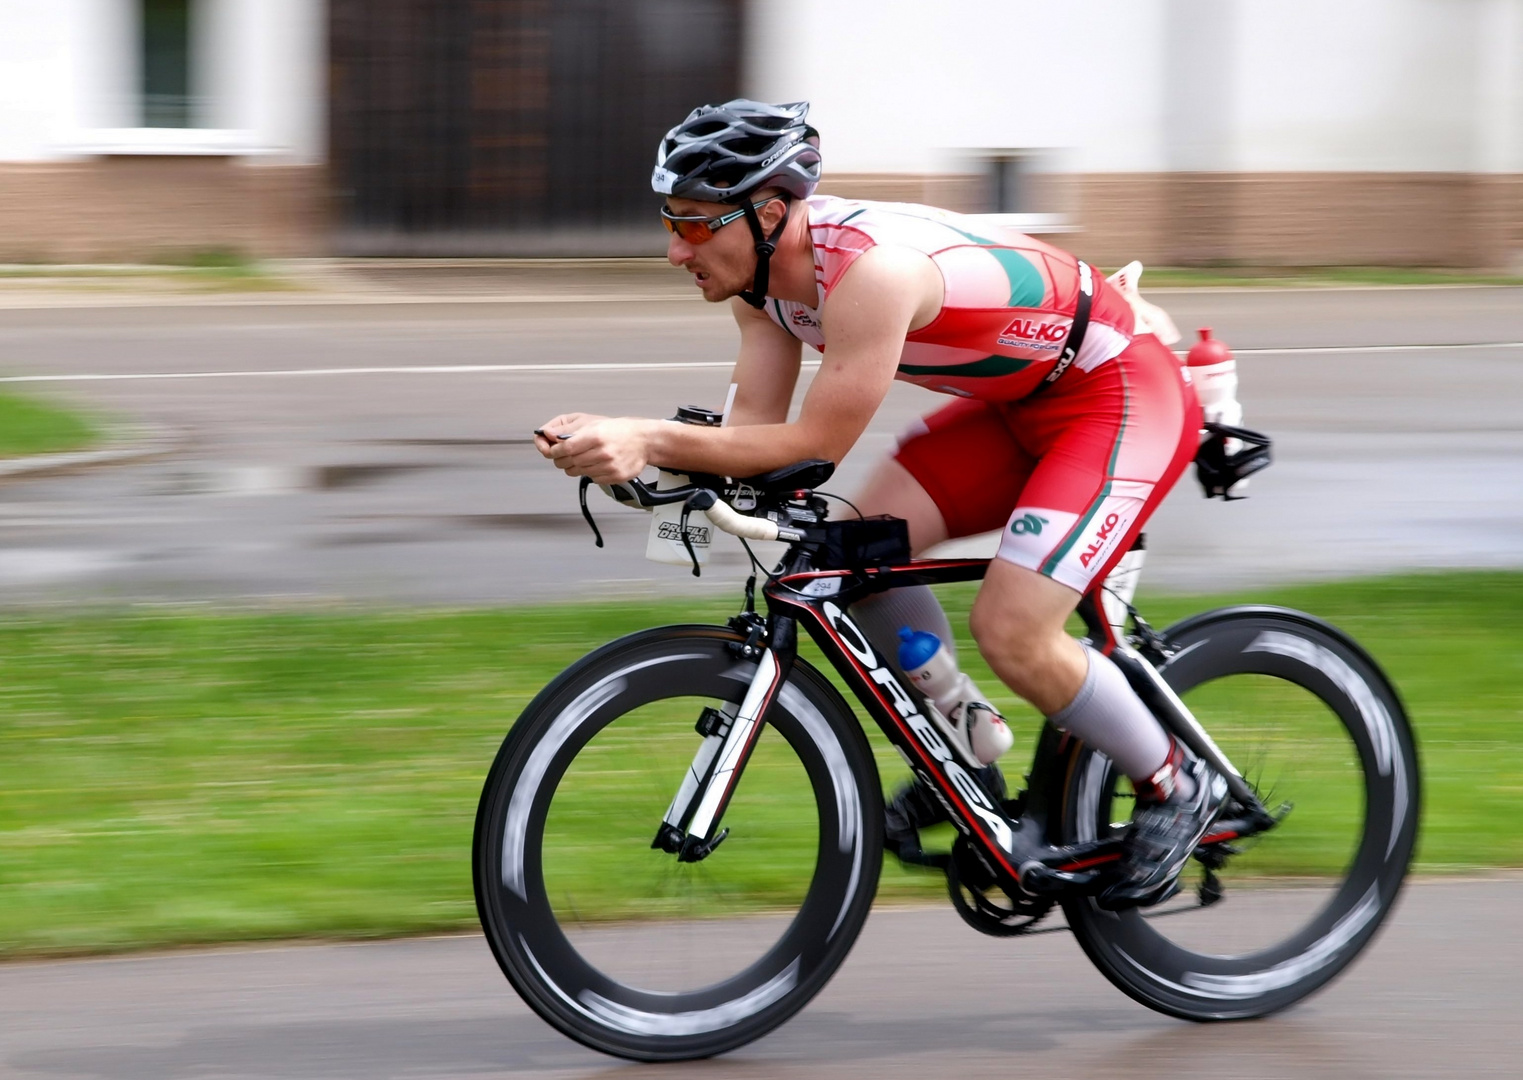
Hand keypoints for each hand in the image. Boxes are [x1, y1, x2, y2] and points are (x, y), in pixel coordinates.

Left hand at [540, 415, 656, 483]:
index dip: (555, 450)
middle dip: (563, 459)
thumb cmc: (618, 430)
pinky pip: (592, 479)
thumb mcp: (592, 422)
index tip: (553, 450)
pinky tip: (598, 463)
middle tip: (566, 454)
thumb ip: (567, 429)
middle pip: (570, 462)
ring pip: (578, 472)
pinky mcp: (614, 477)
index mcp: (595, 435)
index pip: (565, 448)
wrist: (643, 441)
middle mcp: (603, 452)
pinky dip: (590, 472)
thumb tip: (547, 434)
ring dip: (576, 466)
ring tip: (585, 457)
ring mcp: (609, 466)